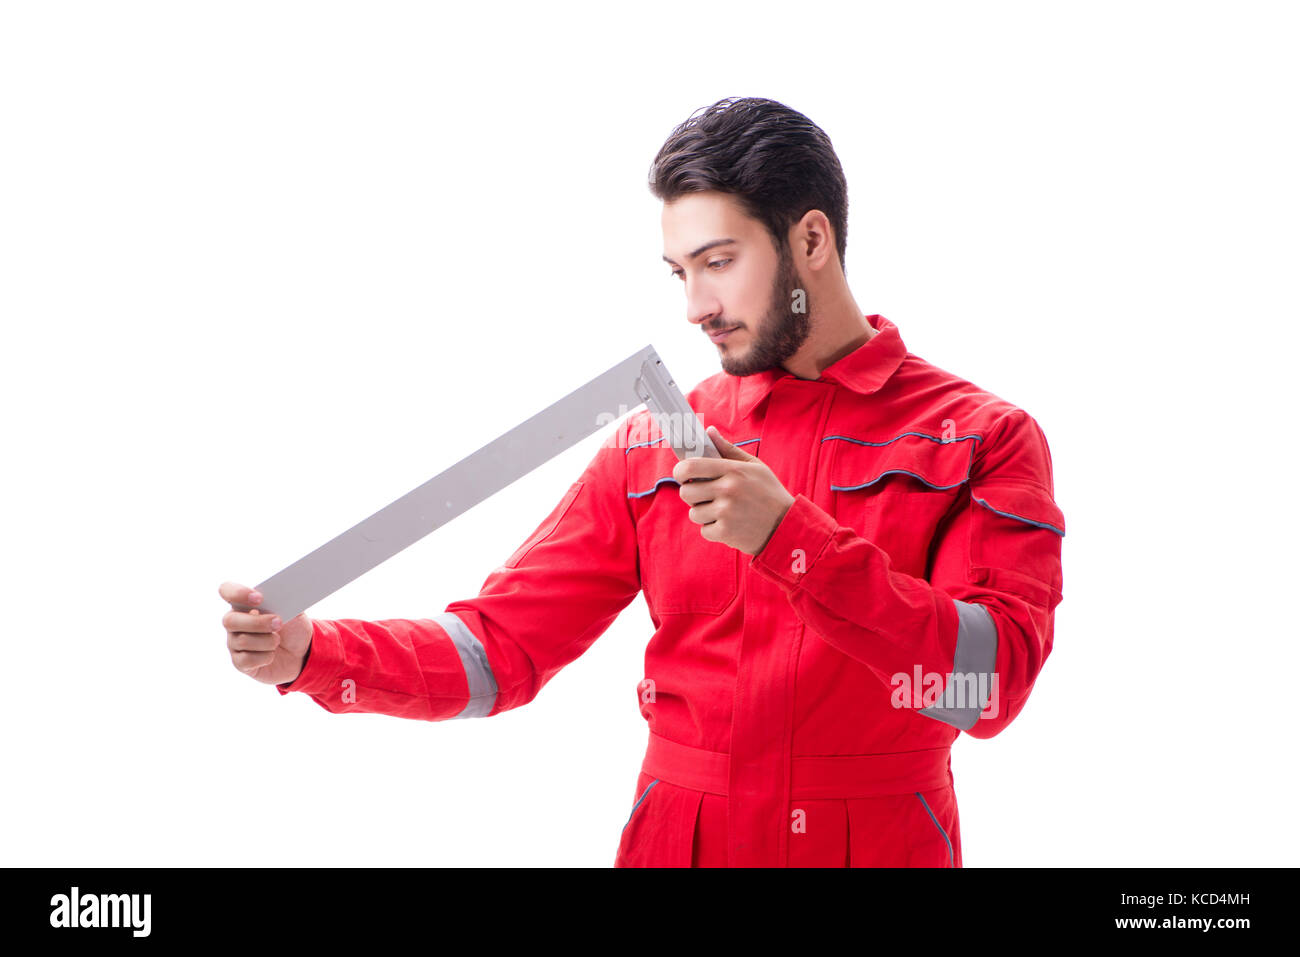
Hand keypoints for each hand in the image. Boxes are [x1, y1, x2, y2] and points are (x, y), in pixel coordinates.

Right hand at [219, 582, 313, 685]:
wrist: (302, 652)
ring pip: (243, 641)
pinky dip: (266, 657)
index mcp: (244, 603)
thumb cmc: (294, 627)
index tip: (260, 598)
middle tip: (278, 623)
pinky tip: (272, 654)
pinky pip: (247, 660)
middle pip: (230, 620)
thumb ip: (287, 602)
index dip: (238, 593)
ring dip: (267, 640)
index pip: (227, 591)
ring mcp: (234, 643)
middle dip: (257, 622)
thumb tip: (282, 596)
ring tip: (278, 640)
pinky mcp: (240, 663)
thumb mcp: (295, 611)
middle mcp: (234, 622)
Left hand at [673, 425, 794, 555]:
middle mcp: (727, 490)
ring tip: (722, 511)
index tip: (683, 475)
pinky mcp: (726, 532)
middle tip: (705, 495)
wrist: (787, 527)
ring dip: (704, 514)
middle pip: (686, 492)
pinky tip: (729, 524)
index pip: (690, 466)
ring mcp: (726, 512)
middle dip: (692, 495)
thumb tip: (709, 432)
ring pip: (694, 513)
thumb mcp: (755, 467)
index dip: (680, 471)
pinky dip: (713, 529)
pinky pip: (704, 530)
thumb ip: (728, 450)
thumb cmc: (769, 494)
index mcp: (733, 471)